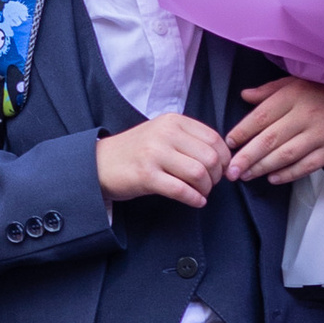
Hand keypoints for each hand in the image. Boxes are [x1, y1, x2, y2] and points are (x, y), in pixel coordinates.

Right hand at [96, 114, 229, 207]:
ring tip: (201, 192)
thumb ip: (189, 140)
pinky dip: (194, 199)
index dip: (224, 158)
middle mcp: (164, 134)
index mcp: (172, 121)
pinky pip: (181, 190)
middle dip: (217, 176)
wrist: (99, 163)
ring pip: (198, 173)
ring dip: (206, 188)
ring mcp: (154, 154)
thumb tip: (223, 159)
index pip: (214, 139)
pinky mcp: (146, 176)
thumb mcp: (162, 133)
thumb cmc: (136, 151)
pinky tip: (196, 201)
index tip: (221, 170)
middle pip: (210, 157)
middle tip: (210, 184)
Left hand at [227, 76, 323, 184]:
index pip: (261, 117)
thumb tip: (244, 96)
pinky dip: (289, 174)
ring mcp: (320, 134)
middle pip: (270, 140)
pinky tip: (272, 178)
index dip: (243, 132)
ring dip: (263, 167)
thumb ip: (269, 91)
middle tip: (231, 170)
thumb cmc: (322, 89)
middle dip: (247, 157)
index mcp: (293, 96)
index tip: (229, 143)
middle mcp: (305, 115)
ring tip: (246, 175)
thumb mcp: (295, 81)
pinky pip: (307, 165)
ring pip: (286, 155)